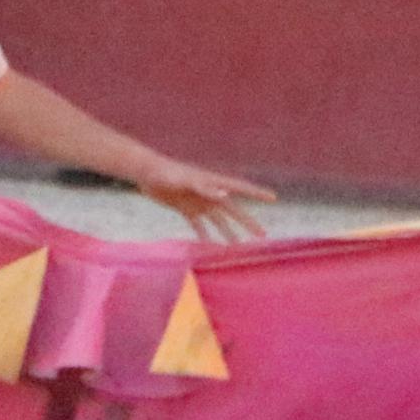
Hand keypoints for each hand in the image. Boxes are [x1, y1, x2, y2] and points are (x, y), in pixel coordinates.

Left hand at [140, 158, 275, 242]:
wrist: (146, 173)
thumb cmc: (166, 173)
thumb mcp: (185, 180)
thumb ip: (204, 188)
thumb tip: (225, 195)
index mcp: (212, 182)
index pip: (240, 188)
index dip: (256, 193)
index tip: (273, 198)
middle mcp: (208, 193)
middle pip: (233, 210)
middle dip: (247, 222)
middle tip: (262, 235)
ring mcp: (198, 202)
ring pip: (218, 220)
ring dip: (228, 233)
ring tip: (239, 246)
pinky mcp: (185, 208)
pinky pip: (199, 225)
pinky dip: (205, 235)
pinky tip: (211, 247)